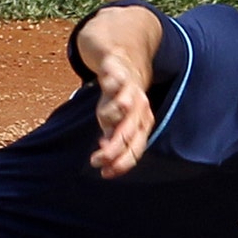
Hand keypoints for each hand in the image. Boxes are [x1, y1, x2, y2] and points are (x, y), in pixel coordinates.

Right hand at [88, 54, 154, 178]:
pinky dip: (111, 83)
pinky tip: (106, 85)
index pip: (136, 149)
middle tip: (95, 161)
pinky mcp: (117, 72)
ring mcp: (129, 89)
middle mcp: (139, 108)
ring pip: (122, 106)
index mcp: (142, 123)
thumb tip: (106, 158)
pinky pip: (115, 79)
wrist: (125, 63)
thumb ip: (113, 139)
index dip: (122, 164)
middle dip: (113, 150)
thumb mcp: (117, 122)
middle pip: (129, 132)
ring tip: (102, 119)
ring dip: (111, 115)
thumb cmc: (120, 98)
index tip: (104, 174)